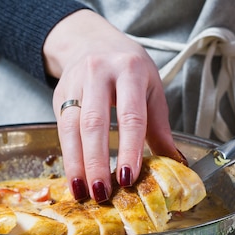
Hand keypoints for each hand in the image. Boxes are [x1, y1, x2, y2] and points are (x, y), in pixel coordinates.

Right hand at [44, 10, 181, 201]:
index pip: (130, 115)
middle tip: (102, 192)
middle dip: (97, 162)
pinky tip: (74, 179)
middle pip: (95, 123)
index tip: (128, 177)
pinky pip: (61, 130)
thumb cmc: (128, 69)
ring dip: (77, 165)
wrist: (92, 42)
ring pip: (72, 129)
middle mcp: (98, 73)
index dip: (129, 149)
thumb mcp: (151, 90)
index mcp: (130, 70)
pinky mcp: (58, 95)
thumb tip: (177, 164)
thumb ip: (159, 128)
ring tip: (83, 193)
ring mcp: (74, 83)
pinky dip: (68, 158)